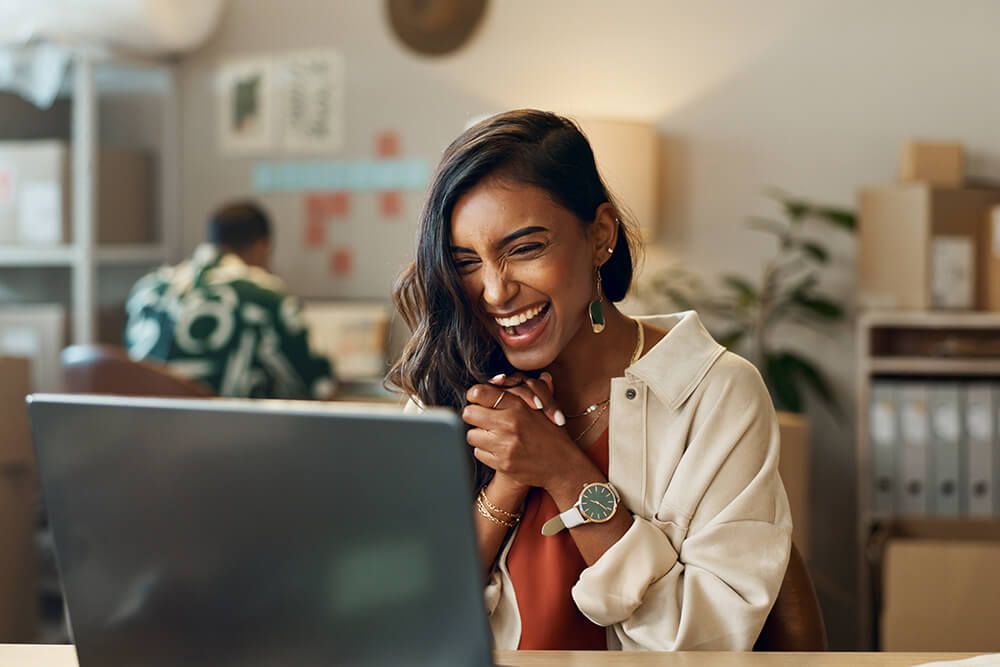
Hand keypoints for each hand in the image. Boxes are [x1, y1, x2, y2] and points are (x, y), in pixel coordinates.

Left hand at [463, 376, 590, 490]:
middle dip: (474, 415)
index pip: (478, 393)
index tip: (478, 400)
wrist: (562, 466)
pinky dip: (485, 451)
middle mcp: (509, 424)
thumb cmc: (553, 434)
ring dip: (479, 435)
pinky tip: (498, 449)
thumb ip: (529, 390)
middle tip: (483, 419)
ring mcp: (504, 445)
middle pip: (469, 413)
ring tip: (492, 435)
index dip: (475, 396)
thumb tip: (515, 376)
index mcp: (518, 406)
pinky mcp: (501, 464)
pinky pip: (478, 453)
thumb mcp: (545, 407)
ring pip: (471, 435)